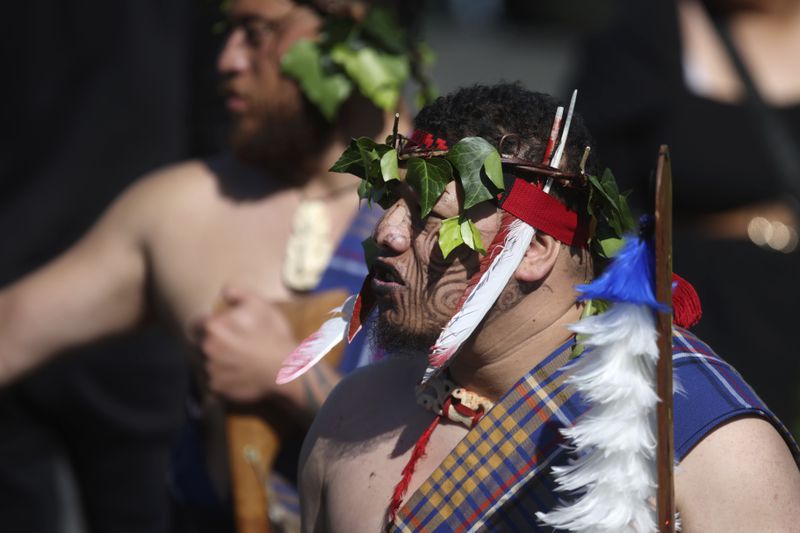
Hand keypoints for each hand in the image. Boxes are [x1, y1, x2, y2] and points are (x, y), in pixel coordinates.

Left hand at [197, 284, 296, 403]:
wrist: (284, 367)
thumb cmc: (272, 333)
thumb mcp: (260, 304)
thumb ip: (238, 293)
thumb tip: (224, 291)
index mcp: (213, 327)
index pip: (202, 322)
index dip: (216, 323)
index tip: (229, 327)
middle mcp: (207, 348)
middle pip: (207, 342)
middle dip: (219, 341)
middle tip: (239, 343)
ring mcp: (212, 369)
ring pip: (211, 361)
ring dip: (222, 359)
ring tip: (242, 360)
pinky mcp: (219, 387)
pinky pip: (217, 380)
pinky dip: (226, 377)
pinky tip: (242, 373)